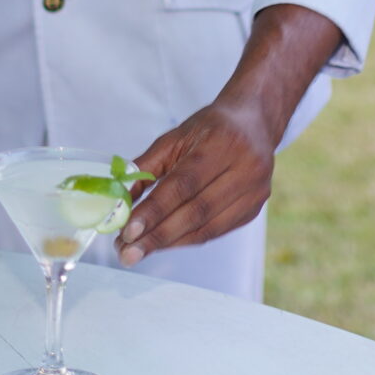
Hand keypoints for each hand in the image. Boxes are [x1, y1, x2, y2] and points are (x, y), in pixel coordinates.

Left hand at [115, 99, 278, 266]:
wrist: (254, 122)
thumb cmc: (209, 129)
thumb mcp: (174, 138)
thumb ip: (144, 168)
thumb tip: (120, 203)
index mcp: (221, 143)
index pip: (183, 184)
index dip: (155, 211)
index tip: (127, 232)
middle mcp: (245, 168)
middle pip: (196, 211)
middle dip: (157, 236)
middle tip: (127, 252)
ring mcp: (255, 191)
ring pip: (207, 228)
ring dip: (169, 243)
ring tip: (139, 251)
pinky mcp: (255, 208)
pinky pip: (216, 231)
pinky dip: (187, 239)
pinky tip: (164, 243)